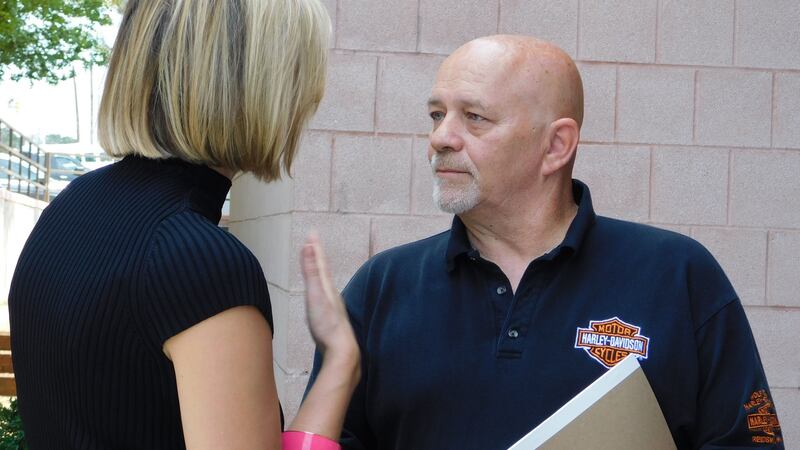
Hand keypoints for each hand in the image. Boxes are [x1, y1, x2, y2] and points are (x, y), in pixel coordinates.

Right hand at [301, 232, 358, 363]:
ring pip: (324, 282)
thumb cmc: (327, 324)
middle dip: (317, 255)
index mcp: (327, 287)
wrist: (341, 350)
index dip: (315, 247)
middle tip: (313, 241)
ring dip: (319, 270)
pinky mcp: (329, 317)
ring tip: (317, 263)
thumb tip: (310, 246)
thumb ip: (312, 271)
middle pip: (323, 270)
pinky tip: (320, 294)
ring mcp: (331, 305)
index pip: (320, 262)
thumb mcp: (315, 295)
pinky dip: (320, 288)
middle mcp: (331, 293)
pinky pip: (323, 295)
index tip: (312, 232)